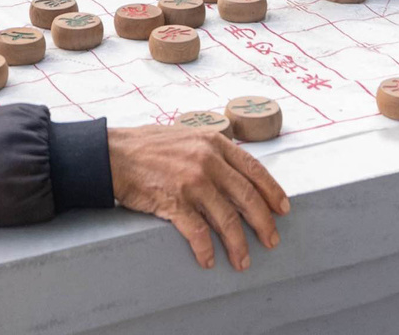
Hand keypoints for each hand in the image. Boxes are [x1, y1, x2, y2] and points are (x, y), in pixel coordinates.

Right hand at [108, 125, 289, 270]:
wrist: (114, 153)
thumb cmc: (149, 146)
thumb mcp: (187, 137)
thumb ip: (211, 151)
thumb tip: (236, 173)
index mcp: (213, 142)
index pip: (254, 168)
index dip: (272, 190)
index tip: (284, 208)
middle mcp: (207, 160)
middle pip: (247, 196)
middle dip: (264, 222)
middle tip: (272, 240)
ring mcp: (191, 181)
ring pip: (226, 219)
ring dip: (238, 244)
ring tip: (242, 261)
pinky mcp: (173, 201)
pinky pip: (198, 231)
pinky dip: (206, 249)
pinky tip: (209, 260)